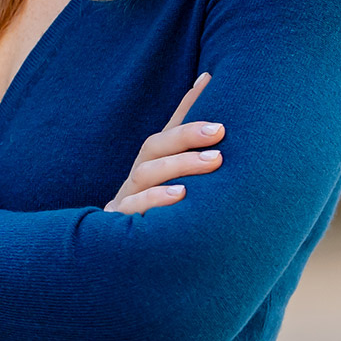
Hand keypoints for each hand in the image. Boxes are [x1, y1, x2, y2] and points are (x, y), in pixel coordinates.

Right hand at [103, 72, 223, 213]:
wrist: (125, 260)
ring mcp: (127, 198)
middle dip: (186, 135)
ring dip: (179, 165)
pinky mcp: (121, 223)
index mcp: (154, 165)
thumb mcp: (181, 185)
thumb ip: (197, 151)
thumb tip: (214, 93)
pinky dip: (154, 199)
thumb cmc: (162, 215)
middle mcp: (139, 177)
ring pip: (145, 174)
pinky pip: (133, 207)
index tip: (210, 81)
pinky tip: (180, 196)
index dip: (188, 105)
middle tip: (220, 130)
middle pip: (155, 147)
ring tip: (214, 161)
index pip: (170, 130)